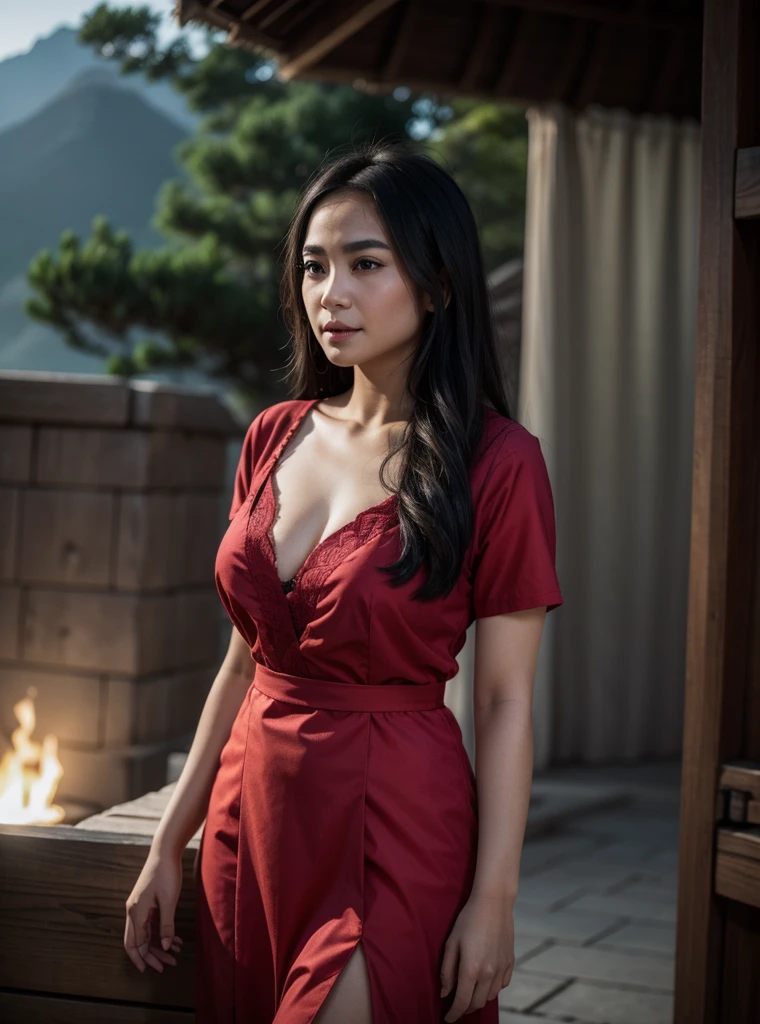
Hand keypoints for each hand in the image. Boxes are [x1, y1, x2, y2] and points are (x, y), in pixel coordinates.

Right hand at [124, 848, 184, 972]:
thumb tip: (165, 946)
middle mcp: (134, 911)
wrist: (165, 851)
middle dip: (151, 956)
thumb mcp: (169, 900)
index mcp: (136, 912)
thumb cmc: (166, 873)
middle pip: (137, 942)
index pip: (136, 944)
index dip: (146, 958)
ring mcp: (139, 907)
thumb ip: (166, 925)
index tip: (157, 969)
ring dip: (158, 945)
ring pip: (145, 934)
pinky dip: (161, 933)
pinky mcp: (147, 903)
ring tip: (175, 953)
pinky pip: (151, 924)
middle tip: (166, 966)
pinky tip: (175, 939)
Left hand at [440, 892, 515, 1020]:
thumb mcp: (451, 942)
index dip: (454, 1014)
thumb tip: (445, 993)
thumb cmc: (468, 919)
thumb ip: (447, 970)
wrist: (493, 903)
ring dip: (479, 999)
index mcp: (471, 969)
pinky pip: (502, 985)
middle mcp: (488, 974)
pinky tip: (485, 982)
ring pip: (490, 997)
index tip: (448, 1019)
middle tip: (456, 1004)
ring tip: (470, 993)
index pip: (462, 1002)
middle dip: (465, 1008)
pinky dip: (493, 989)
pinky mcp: (510, 962)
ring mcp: (502, 969)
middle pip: (477, 1003)